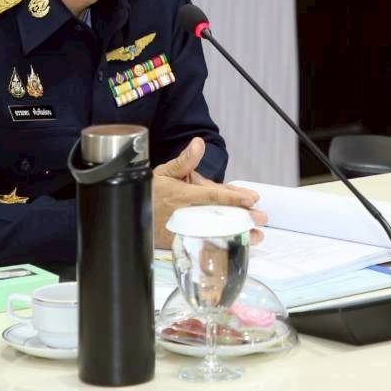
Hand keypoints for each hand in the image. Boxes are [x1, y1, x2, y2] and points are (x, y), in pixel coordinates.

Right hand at [151, 137, 267, 247]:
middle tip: (261, 218)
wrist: (130, 214)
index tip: (251, 198)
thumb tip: (199, 143)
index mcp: (183, 194)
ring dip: (236, 234)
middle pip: (218, 216)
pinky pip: (203, 245)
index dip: (232, 197)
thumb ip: (184, 160)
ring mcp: (184, 230)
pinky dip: (220, 246)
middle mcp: (186, 213)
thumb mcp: (164, 171)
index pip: (212, 195)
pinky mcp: (181, 242)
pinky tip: (234, 247)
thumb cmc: (150, 192)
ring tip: (255, 236)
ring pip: (214, 233)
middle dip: (241, 218)